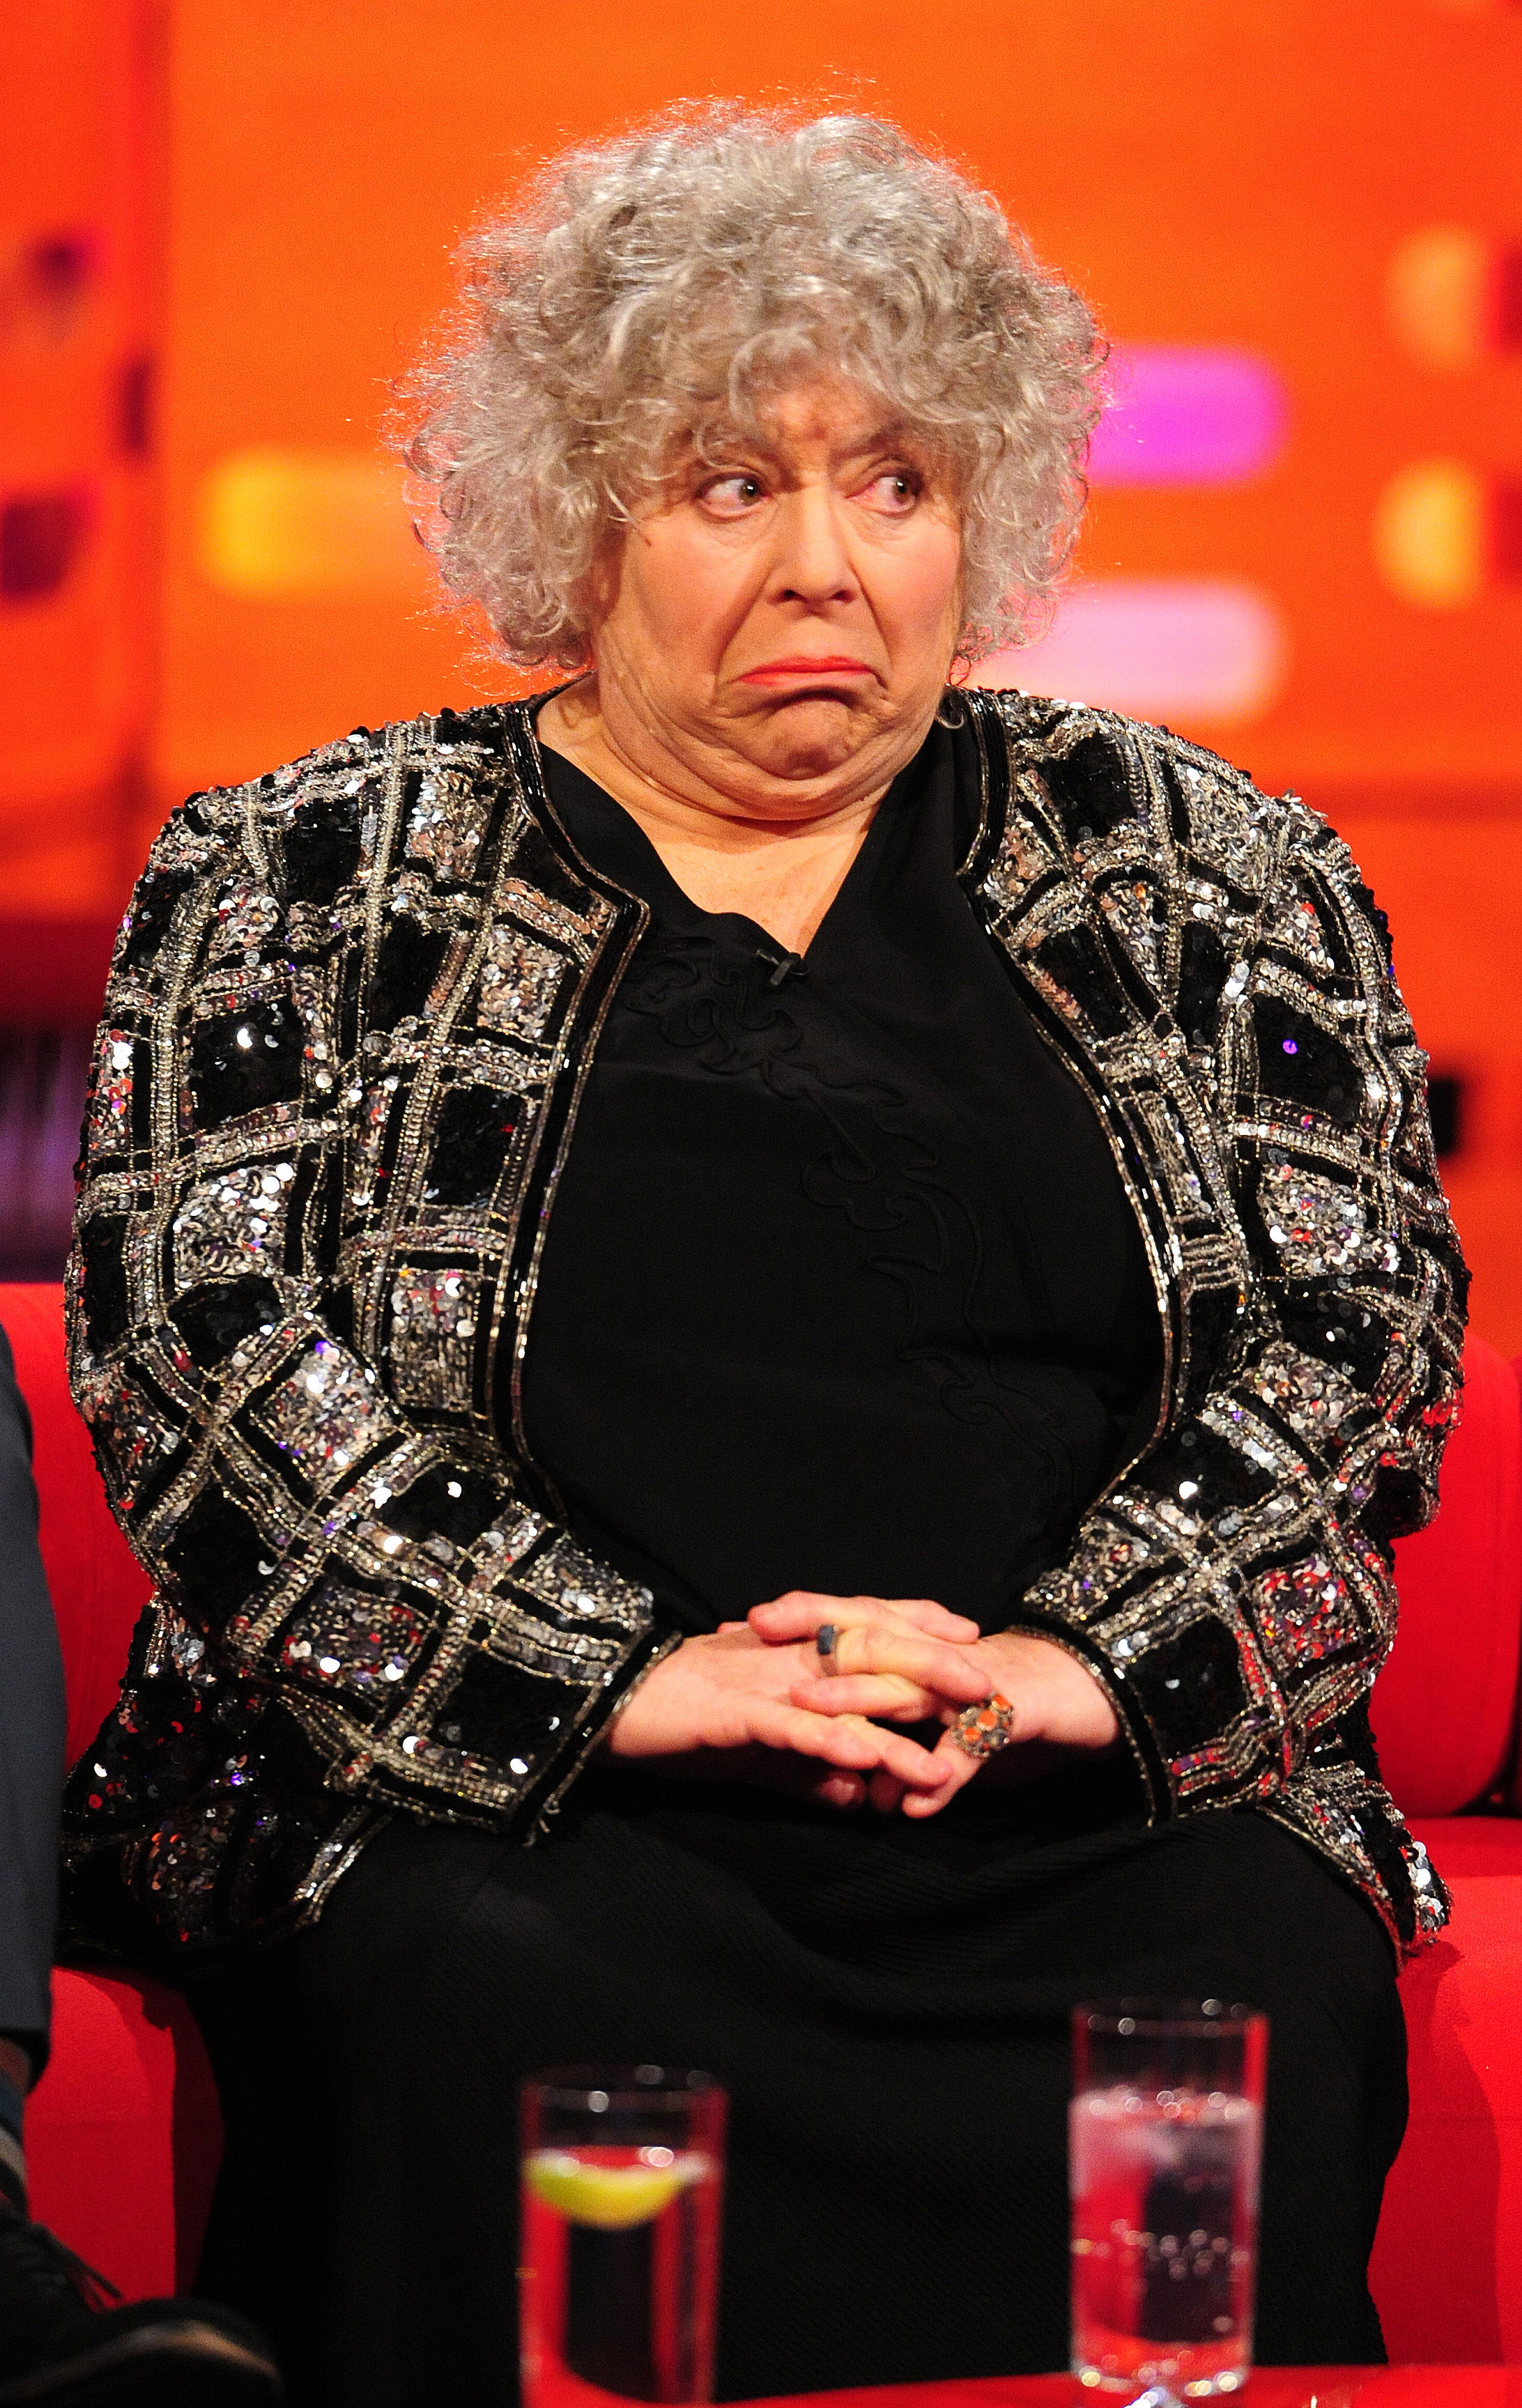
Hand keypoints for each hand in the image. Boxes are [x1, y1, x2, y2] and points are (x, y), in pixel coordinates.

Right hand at [602, 1621, 958, 1809]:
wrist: (605, 1707)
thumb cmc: (676, 1723)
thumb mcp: (751, 1751)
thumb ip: (803, 1770)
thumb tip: (853, 1797)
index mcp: (786, 1650)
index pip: (861, 1625)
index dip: (915, 1624)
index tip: (967, 1632)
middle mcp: (782, 1655)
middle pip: (870, 1647)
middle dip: (931, 1662)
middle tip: (987, 1682)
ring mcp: (763, 1682)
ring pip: (844, 1693)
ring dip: (898, 1725)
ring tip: (948, 1759)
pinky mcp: (737, 1714)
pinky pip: (796, 1730)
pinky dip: (835, 1745)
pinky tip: (869, 1766)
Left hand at [747, 1592, 1120, 1816]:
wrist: (1098, 1692)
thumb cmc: (1018, 1708)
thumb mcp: (955, 1731)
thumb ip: (912, 1755)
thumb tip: (879, 1794)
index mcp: (924, 1650)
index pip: (855, 1621)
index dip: (803, 1616)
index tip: (745, 1620)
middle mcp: (941, 1658)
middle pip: (869, 1640)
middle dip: (811, 1641)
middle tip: (755, 1642)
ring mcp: (975, 1686)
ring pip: (909, 1689)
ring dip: (861, 1704)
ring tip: (812, 1718)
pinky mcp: (1014, 1717)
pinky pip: (973, 1747)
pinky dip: (946, 1772)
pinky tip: (917, 1801)